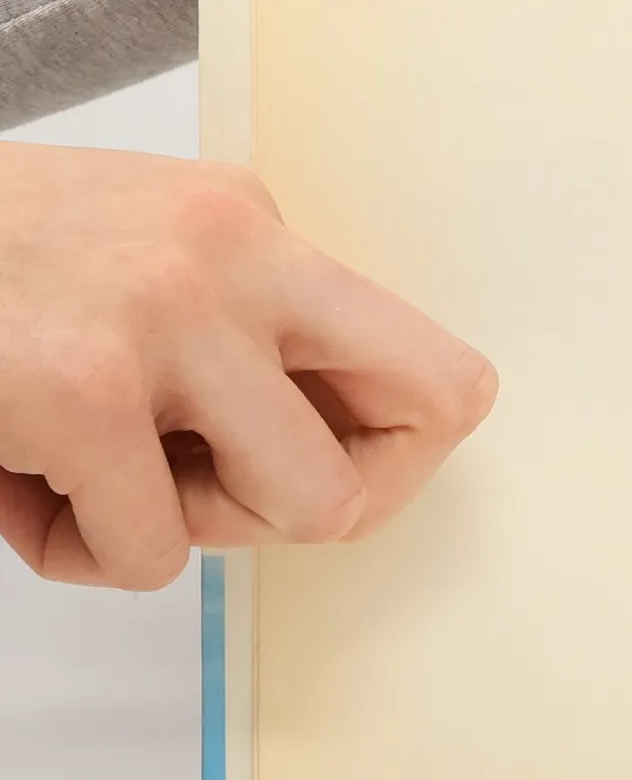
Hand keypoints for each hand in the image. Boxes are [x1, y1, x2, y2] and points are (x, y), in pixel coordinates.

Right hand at [0, 145, 497, 590]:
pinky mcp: (83, 391)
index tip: (314, 468)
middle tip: (218, 488)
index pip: (441, 370)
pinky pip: (152, 554)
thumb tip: (346, 456)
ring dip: (197, 528)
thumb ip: (244, 332)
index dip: (394, 455)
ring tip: (101, 480)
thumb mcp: (146, 255)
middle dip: (319, 502)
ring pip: (302, 512)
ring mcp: (167, 318)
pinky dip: (81, 551)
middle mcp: (235, 256)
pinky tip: (16, 481)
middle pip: (416, 436)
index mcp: (257, 225)